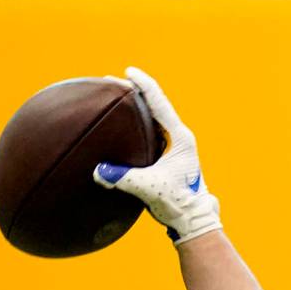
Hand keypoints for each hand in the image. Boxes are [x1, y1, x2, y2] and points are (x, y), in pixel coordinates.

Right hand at [93, 67, 221, 244]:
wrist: (192, 218)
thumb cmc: (177, 202)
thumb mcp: (149, 187)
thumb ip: (123, 178)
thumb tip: (98, 171)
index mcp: (181, 138)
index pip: (160, 103)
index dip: (144, 84)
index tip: (129, 71)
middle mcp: (179, 138)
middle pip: (156, 106)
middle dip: (135, 92)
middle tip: (112, 82)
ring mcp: (175, 147)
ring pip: (153, 119)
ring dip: (136, 108)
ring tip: (115, 98)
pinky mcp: (168, 157)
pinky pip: (150, 133)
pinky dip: (136, 125)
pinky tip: (121, 127)